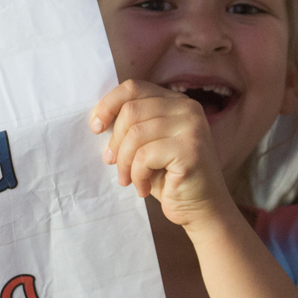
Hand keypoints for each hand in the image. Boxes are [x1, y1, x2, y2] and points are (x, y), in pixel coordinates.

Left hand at [90, 80, 236, 228]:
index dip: (108, 105)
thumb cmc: (168, 177)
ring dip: (124, 162)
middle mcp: (187, 108)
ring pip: (135, 133)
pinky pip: (145, 155)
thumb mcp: (146, 144)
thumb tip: (98, 120)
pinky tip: (142, 187)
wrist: (201, 209)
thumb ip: (131, 125)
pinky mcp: (190, 149)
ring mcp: (192, 126)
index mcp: (175, 101)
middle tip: (113, 163)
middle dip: (115, 141)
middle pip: (131, 110)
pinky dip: (137, 175)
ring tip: (127, 179)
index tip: (96, 127)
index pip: (133, 88)